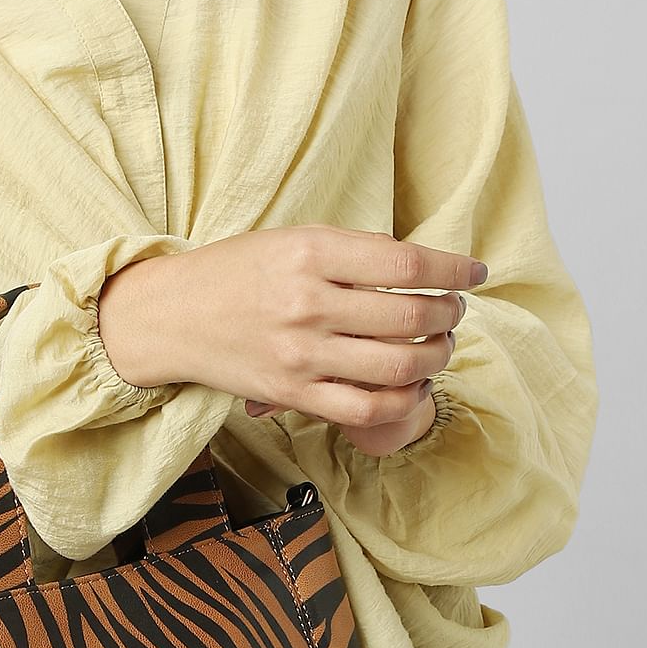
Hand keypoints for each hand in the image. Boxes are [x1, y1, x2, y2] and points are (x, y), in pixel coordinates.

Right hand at [96, 224, 480, 444]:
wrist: (172, 315)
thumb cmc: (237, 272)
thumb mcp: (292, 240)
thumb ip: (354, 251)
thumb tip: (423, 266)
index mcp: (311, 253)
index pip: (407, 262)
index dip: (453, 268)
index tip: (474, 272)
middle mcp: (308, 303)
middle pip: (411, 315)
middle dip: (449, 315)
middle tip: (453, 311)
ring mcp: (301, 354)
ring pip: (399, 365)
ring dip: (435, 356)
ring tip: (437, 346)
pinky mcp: (292, 393)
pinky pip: (367, 407)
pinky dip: (403, 399)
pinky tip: (411, 384)